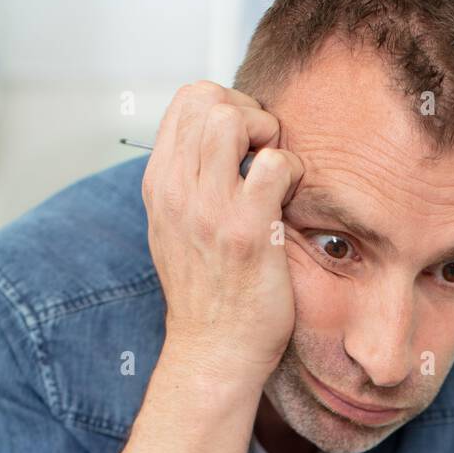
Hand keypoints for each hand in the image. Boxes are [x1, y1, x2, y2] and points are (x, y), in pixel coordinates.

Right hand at [142, 81, 303, 384]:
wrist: (214, 354)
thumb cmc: (209, 298)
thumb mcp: (176, 232)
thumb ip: (188, 184)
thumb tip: (214, 144)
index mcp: (160, 186)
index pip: (185, 102)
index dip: (225, 106)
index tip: (246, 143)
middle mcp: (177, 191)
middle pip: (206, 98)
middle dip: (248, 112)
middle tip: (266, 152)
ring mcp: (210, 209)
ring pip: (232, 118)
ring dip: (267, 134)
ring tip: (276, 173)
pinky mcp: (247, 231)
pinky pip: (276, 163)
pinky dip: (293, 171)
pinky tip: (291, 201)